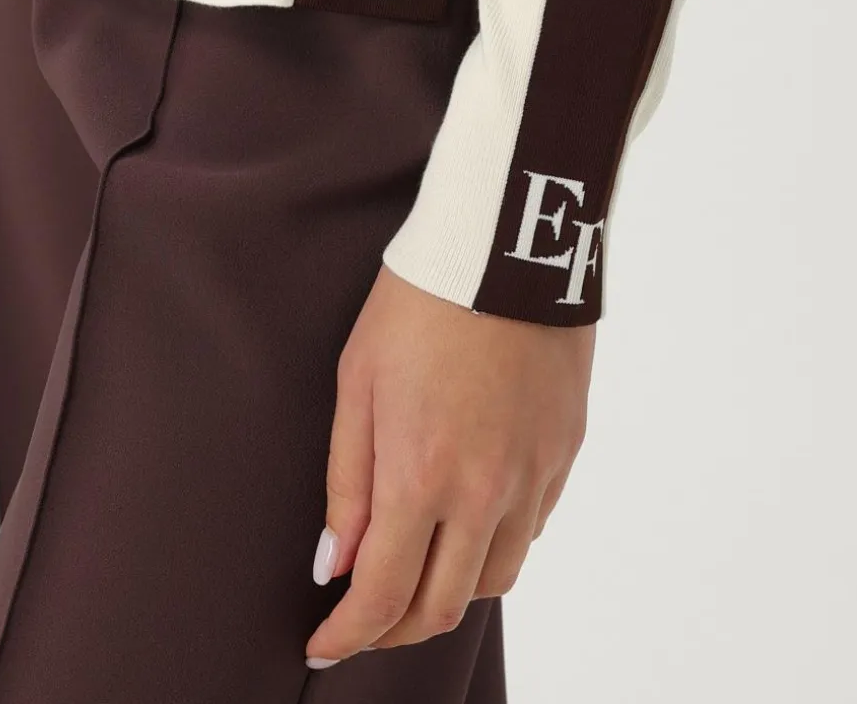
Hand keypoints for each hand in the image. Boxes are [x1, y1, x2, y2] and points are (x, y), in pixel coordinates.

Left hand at [304, 264, 594, 666]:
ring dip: (449, 591)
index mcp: (422, 477)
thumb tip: (333, 563)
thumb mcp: (358, 383)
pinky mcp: (565, 452)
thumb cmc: (417, 304)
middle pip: (443, 606)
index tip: (323, 643)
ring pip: (494, 579)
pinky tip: (466, 518)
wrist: (505, 245)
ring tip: (414, 571)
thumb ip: (347, 481)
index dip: (349, 636)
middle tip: (363, 620)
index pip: (382, 596)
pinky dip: (492, 544)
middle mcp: (485, 493)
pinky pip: (530, 529)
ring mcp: (534, 476)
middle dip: (394, 629)